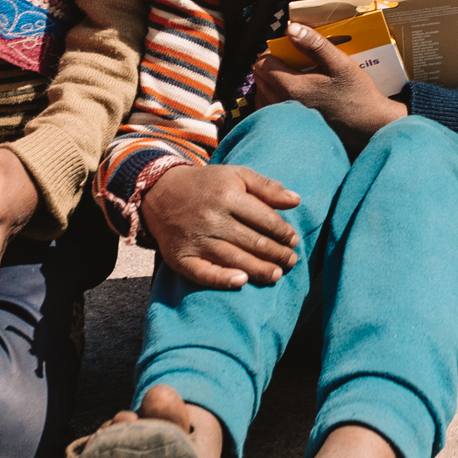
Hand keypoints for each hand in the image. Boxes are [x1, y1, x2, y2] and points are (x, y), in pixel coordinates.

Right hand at [139, 161, 303, 290]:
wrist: (160, 192)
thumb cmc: (207, 185)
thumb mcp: (237, 175)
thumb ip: (267, 187)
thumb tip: (297, 201)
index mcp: (228, 196)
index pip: (265, 219)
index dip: (283, 232)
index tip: (294, 240)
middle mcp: (211, 218)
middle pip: (252, 241)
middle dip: (277, 253)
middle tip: (291, 261)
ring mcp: (195, 239)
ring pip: (234, 258)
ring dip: (259, 269)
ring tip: (276, 274)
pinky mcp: (180, 257)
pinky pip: (203, 273)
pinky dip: (222, 279)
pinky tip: (242, 282)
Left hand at [252, 22, 406, 140]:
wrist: (366, 126)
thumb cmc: (356, 94)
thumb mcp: (340, 64)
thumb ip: (314, 45)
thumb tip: (291, 28)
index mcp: (292, 86)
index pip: (263, 63)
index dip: (272, 51)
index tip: (287, 48)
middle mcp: (282, 104)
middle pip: (259, 77)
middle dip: (270, 63)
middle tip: (292, 59)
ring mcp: (285, 118)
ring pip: (261, 93)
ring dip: (270, 80)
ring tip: (291, 75)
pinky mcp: (289, 127)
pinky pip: (267, 108)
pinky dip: (272, 96)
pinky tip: (290, 93)